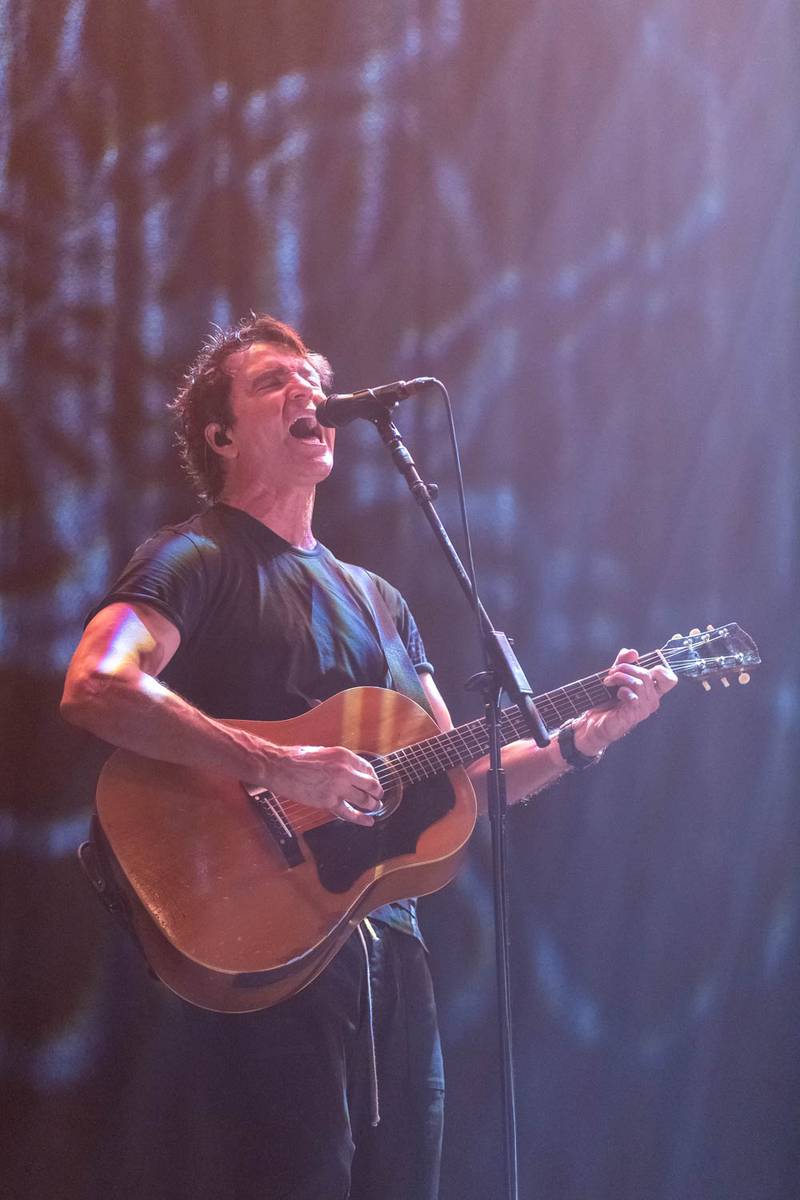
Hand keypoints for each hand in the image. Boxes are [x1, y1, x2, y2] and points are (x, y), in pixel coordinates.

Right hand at [253, 742, 383, 826]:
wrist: (279, 767)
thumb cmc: (297, 758)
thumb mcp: (325, 752)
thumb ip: (339, 762)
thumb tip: (350, 772)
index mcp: (344, 756)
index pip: (368, 769)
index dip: (373, 778)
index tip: (373, 784)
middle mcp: (345, 771)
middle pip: (371, 785)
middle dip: (377, 793)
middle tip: (378, 797)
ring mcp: (337, 787)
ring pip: (364, 800)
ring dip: (372, 805)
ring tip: (374, 808)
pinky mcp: (328, 801)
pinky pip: (349, 813)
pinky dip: (361, 819)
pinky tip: (368, 821)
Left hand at [572, 648, 677, 757]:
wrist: (593, 722)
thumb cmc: (606, 701)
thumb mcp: (615, 676)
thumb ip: (624, 662)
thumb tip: (632, 651)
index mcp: (651, 691)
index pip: (669, 679)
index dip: (660, 668)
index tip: (639, 665)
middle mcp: (651, 700)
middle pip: (649, 673)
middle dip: (627, 667)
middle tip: (612, 672)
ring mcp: (644, 708)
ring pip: (640, 681)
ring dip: (620, 676)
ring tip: (608, 681)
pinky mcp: (634, 714)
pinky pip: (633, 694)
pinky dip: (621, 689)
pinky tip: (615, 694)